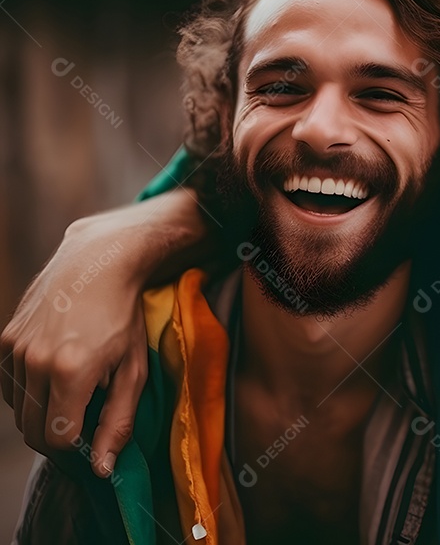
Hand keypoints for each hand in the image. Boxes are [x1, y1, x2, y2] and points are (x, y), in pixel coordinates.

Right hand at [1, 215, 147, 476]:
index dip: (76, 453)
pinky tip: (56, 378)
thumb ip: (118, 423)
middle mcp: (35, 362)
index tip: (92, 449)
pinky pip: (10, 385)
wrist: (98, 263)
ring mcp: (15, 349)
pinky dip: (30, 392)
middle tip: (84, 430)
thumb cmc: (124, 316)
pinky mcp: (5, 339)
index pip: (58, 441)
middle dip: (58, 440)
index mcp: (70, 372)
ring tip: (75, 396)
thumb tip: (101, 470)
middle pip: (33, 430)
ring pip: (19, 410)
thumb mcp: (134, 370)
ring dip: (44, 414)